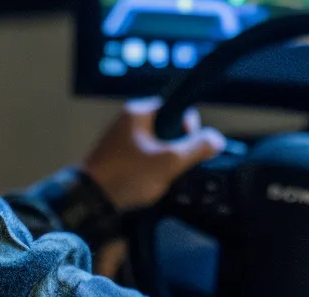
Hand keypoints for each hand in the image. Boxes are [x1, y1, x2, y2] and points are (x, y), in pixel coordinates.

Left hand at [80, 98, 226, 211]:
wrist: (91, 201)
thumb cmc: (125, 176)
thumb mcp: (169, 162)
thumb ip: (196, 148)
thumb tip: (216, 139)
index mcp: (139, 112)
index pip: (177, 107)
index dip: (189, 127)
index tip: (189, 145)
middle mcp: (128, 120)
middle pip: (168, 128)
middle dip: (176, 148)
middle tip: (173, 166)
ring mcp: (121, 139)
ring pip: (158, 145)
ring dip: (164, 161)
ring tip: (159, 177)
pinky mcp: (118, 157)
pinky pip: (145, 157)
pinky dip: (151, 169)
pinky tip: (148, 183)